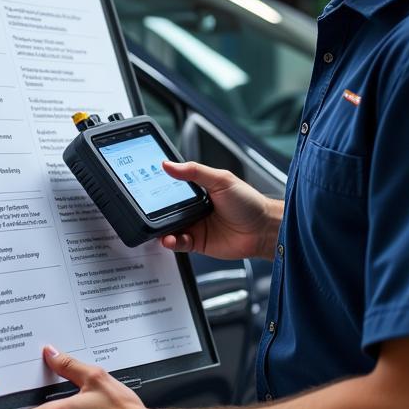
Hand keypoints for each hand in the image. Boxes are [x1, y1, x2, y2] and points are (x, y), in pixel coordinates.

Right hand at [159, 160, 281, 259]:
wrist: (264, 229)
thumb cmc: (249, 202)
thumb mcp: (221, 179)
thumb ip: (194, 171)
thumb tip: (169, 164)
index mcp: (199, 190)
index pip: (173, 188)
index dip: (159, 189)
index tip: (145, 187)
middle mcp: (195, 209)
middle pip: (167, 210)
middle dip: (156, 212)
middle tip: (147, 211)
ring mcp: (196, 226)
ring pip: (170, 228)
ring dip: (161, 229)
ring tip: (157, 228)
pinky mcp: (198, 243)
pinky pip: (179, 243)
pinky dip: (172, 242)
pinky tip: (170, 239)